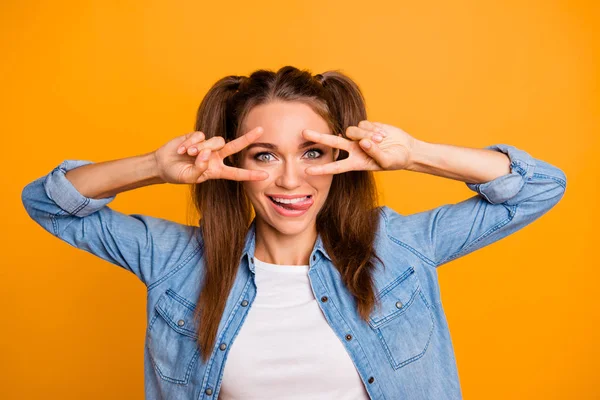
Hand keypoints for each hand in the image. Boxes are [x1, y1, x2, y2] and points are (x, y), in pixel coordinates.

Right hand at [153, 127, 268, 183]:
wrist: (162, 164)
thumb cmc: (177, 174)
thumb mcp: (188, 177)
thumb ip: (199, 168)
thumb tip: (206, 154)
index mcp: (217, 170)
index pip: (237, 173)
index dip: (251, 174)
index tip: (265, 175)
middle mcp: (215, 157)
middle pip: (234, 146)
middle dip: (247, 138)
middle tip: (261, 130)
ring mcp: (207, 146)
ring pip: (216, 141)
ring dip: (202, 147)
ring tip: (188, 154)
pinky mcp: (198, 137)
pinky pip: (200, 136)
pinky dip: (191, 143)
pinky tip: (182, 149)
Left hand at [301, 120, 415, 174]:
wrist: (406, 149)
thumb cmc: (396, 160)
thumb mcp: (387, 161)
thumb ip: (375, 153)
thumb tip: (363, 142)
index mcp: (356, 163)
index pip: (336, 167)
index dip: (322, 169)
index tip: (307, 171)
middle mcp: (354, 150)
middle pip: (332, 142)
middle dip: (318, 137)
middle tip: (303, 132)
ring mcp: (358, 137)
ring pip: (352, 130)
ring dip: (367, 134)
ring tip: (381, 140)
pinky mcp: (365, 127)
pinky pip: (363, 124)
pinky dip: (374, 128)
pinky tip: (382, 134)